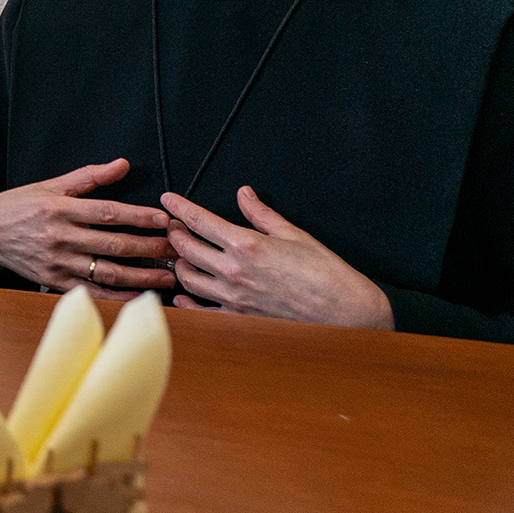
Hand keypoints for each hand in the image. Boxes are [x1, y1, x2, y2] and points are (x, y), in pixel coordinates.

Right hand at [0, 158, 178, 295]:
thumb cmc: (19, 206)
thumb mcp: (49, 184)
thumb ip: (88, 177)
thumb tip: (122, 164)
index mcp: (60, 208)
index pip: (108, 212)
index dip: (139, 216)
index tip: (165, 220)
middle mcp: (60, 236)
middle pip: (114, 244)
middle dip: (150, 247)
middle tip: (177, 249)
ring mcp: (57, 262)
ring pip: (107, 271)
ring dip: (141, 275)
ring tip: (167, 276)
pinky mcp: (53, 281)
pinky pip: (91, 292)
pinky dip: (117, 296)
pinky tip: (138, 296)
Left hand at [162, 187, 392, 326]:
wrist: (345, 314)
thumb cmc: (326, 273)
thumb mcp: (295, 235)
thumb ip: (262, 214)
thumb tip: (244, 194)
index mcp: (246, 245)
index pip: (200, 221)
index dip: (180, 207)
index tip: (168, 199)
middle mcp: (233, 271)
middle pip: (186, 248)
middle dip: (175, 233)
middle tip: (173, 225)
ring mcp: (233, 297)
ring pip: (187, 278)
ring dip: (179, 263)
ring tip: (180, 254)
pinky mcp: (238, 318)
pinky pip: (201, 311)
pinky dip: (186, 301)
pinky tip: (183, 294)